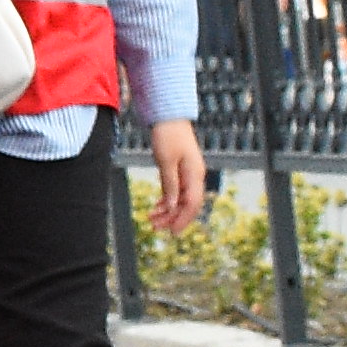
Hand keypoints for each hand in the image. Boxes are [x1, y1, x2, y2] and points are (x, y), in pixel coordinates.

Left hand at [147, 120, 209, 235]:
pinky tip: (156, 207)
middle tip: (155, 227)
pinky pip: (176, 190)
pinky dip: (166, 200)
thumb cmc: (168, 135)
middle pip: (187, 205)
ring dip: (167, 210)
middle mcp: (195, 176)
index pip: (192, 204)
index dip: (182, 219)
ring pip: (180, 199)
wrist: (169, 115)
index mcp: (194, 174)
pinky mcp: (180, 169)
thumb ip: (170, 185)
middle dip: (172, 218)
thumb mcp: (166, 161)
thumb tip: (171, 207)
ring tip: (151, 219)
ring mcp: (188, 173)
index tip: (171, 232)